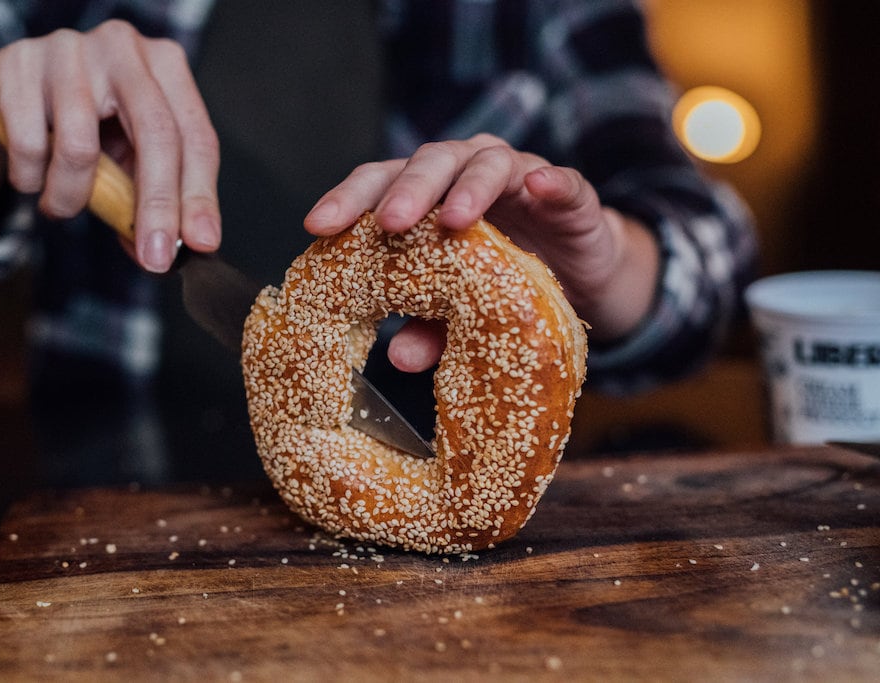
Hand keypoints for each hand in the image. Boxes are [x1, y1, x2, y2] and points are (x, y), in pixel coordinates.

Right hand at [0, 20, 219, 272]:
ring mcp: (69, 49)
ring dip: (71, 198)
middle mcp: (123, 48)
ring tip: (62, 205)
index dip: (200, 195)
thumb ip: (150, 198)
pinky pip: (29, 144)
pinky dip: (29, 179)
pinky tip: (30, 175)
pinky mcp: (17, 62)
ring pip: (82, 149)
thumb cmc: (83, 124)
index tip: (201, 242)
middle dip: (157, 208)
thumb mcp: (128, 156)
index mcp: (166, 65)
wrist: (5, 91)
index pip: (196, 137)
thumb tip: (167, 251)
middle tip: (154, 257)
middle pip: (156, 135)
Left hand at [304, 134, 658, 369]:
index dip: (349, 200)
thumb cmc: (503, 283)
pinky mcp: (571, 197)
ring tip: (454, 220)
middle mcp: (465, 173)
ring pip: (489, 163)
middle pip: (429, 163)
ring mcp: (520, 177)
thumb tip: (397, 358)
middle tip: (388, 224)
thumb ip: (428, 328)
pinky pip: (565, 183)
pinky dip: (552, 182)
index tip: (318, 226)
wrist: (578, 280)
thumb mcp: (459, 314)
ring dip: (469, 188)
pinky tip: (540, 187)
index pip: (380, 184)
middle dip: (407, 191)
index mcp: (428, 196)